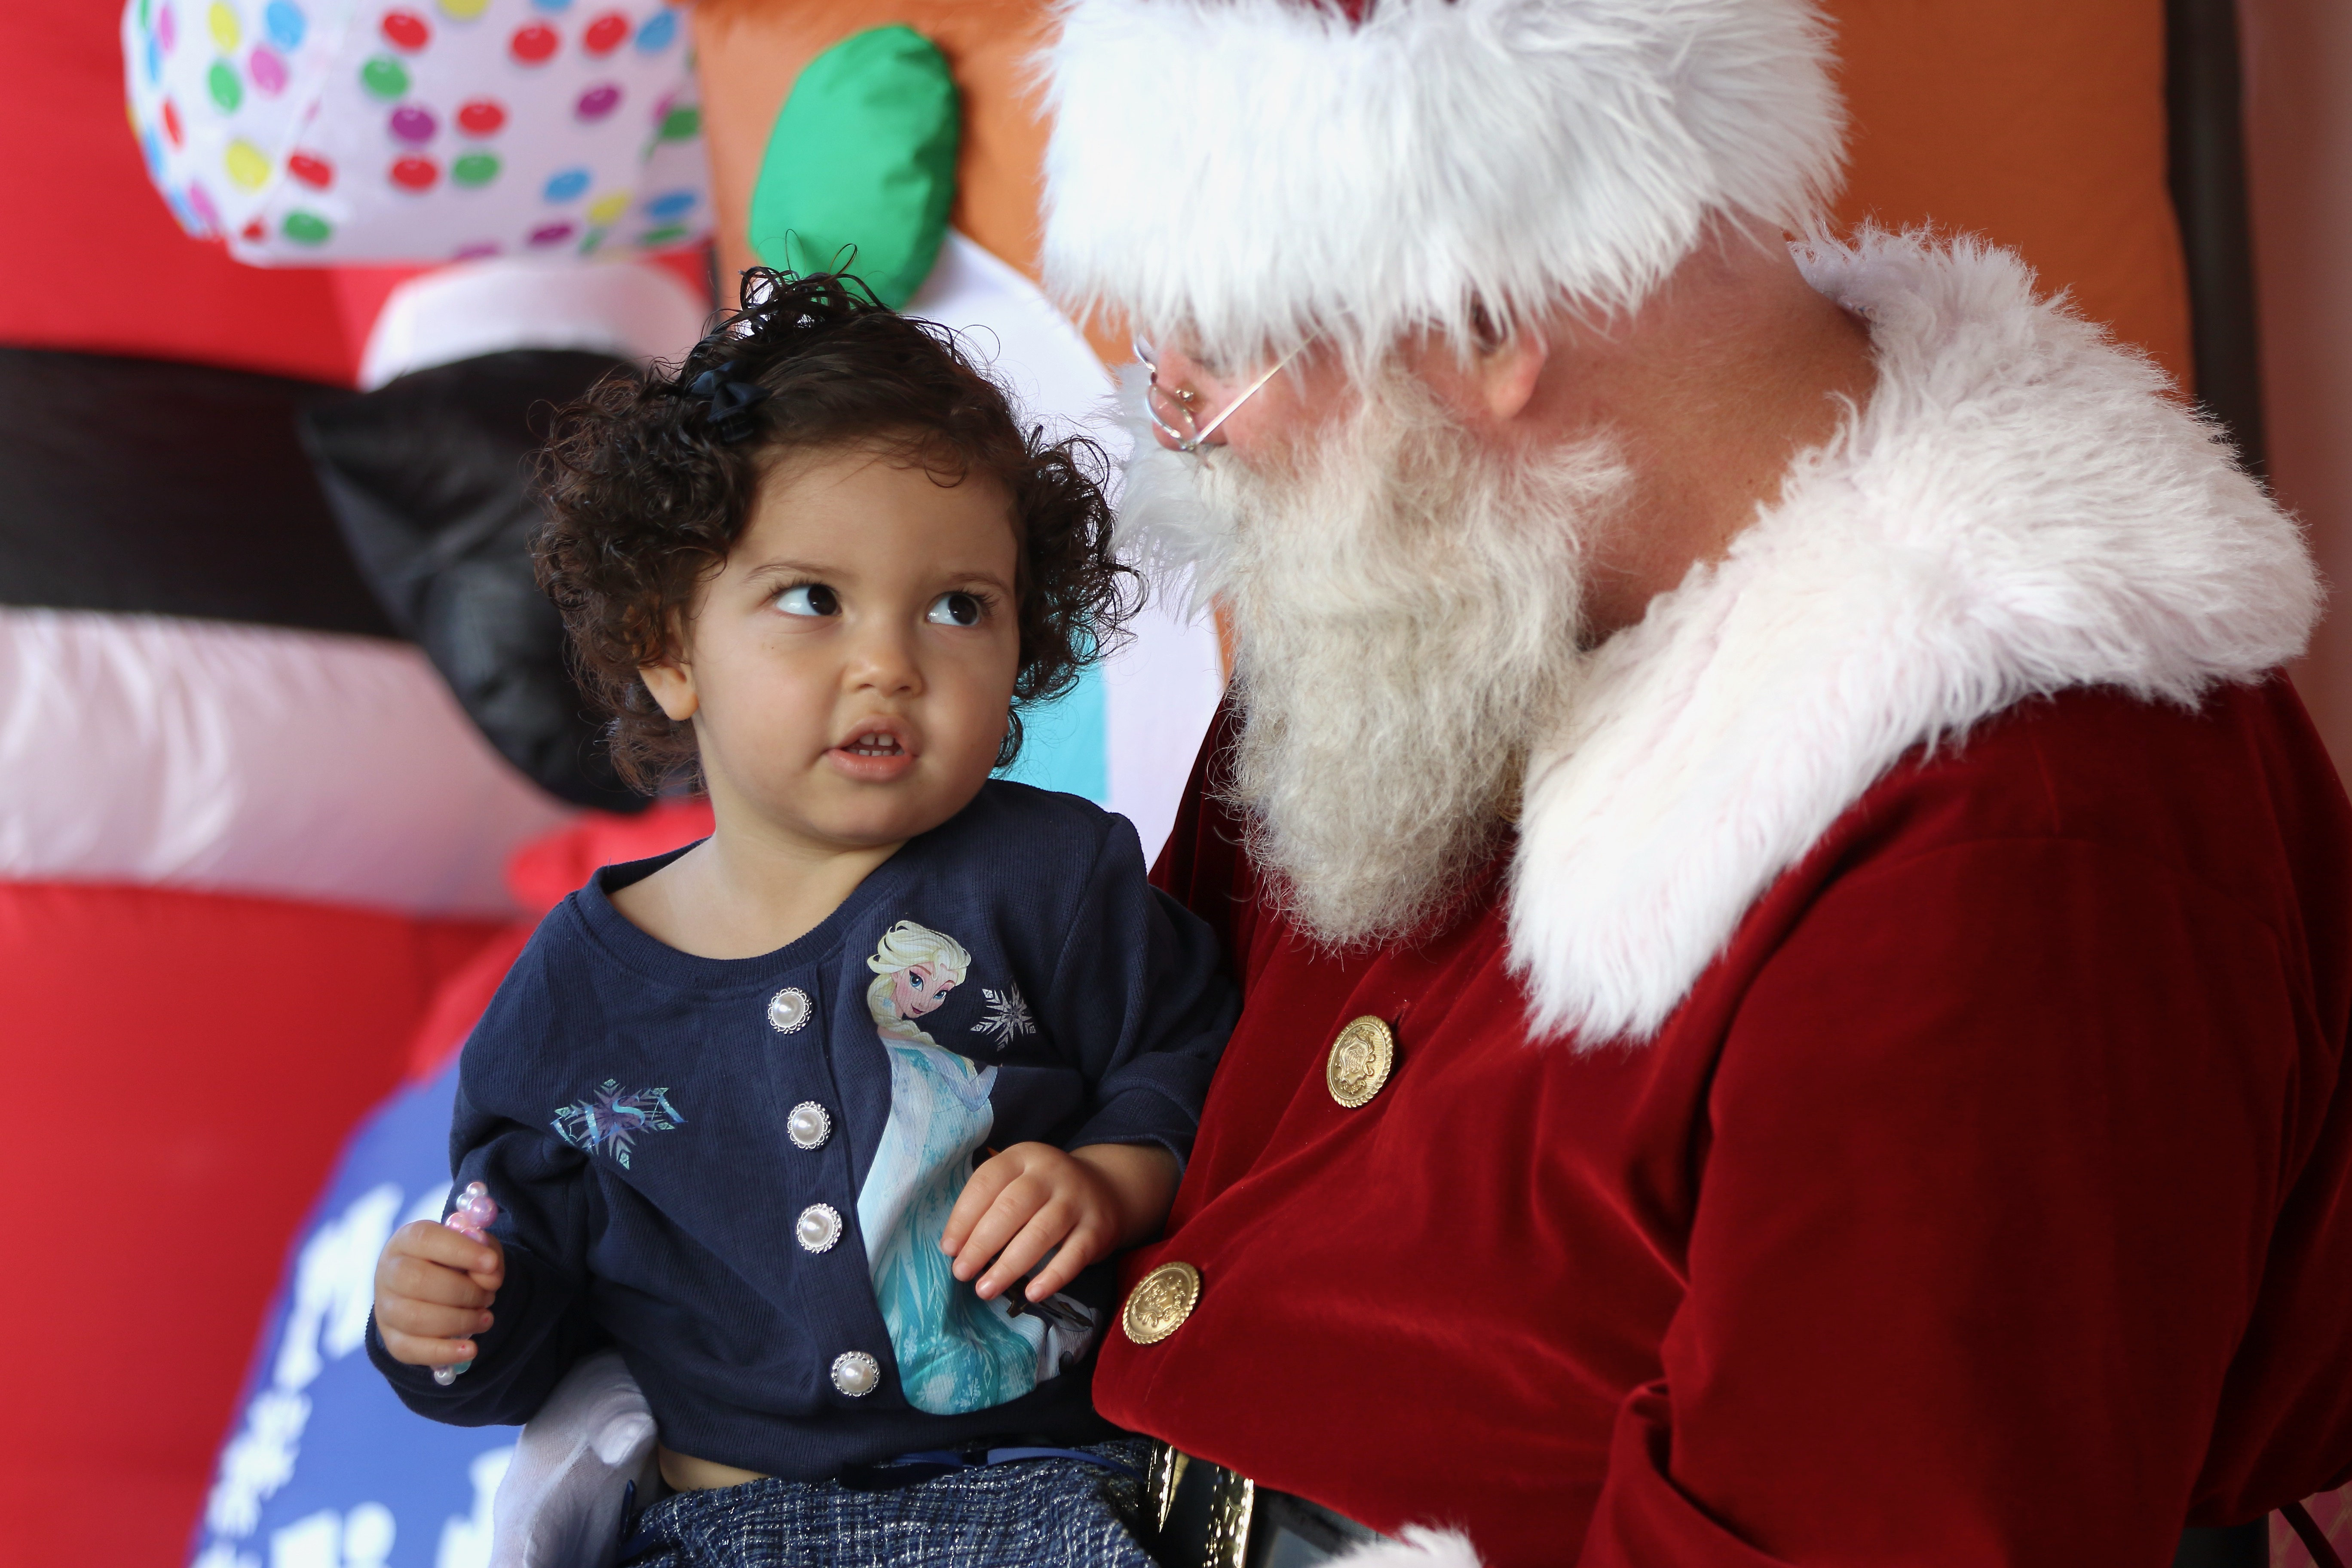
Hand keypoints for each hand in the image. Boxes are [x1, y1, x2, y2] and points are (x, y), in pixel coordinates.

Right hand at [373, 1220, 504, 1368]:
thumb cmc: (456, 1261)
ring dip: (459, 1321)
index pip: (426, 1239)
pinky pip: (410, 1350)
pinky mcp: (391, 1338)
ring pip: (415, 1318)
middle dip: (464, 1292)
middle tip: (489, 1296)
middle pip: (419, 1281)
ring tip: (485, 1318)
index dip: (461, 1251)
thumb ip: (485, 1252)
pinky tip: (470, 1349)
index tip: (491, 1263)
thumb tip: (489, 1272)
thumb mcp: (476, 1247)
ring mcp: (385, 1307)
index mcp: (407, 1239)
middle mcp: (388, 1271)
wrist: (433, 1285)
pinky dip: (443, 1352)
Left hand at [940, 1142, 1177, 1302]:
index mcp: (1022, 1157)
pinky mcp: (1097, 1228)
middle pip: (1012, 1207)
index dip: (963, 1217)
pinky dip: (1052, 1277)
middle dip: (981, 1244)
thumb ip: (989, 1204)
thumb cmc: (1044, 1192)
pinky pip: (1074, 1256)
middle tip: (961, 1273)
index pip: (987, 1182)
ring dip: (1009, 1265)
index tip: (948, 1248)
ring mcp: (1077, 1200)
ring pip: (1040, 1233)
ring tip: (985, 1290)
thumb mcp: (1017, 1180)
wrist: (1107, 1189)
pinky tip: (1032, 1295)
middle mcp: (1051, 1173)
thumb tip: (956, 1248)